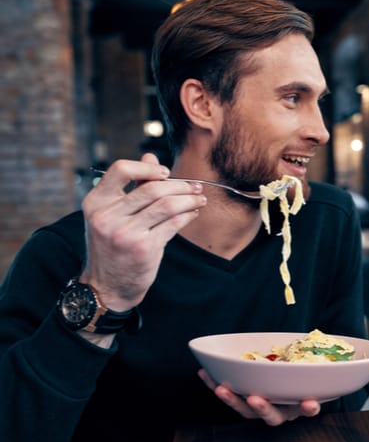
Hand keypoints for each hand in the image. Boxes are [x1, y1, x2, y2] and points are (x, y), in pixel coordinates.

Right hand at [80, 154, 206, 309]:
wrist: (106, 286)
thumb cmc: (112, 246)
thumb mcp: (112, 214)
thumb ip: (131, 186)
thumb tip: (150, 156)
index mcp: (96, 203)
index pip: (120, 169)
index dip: (147, 167)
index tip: (165, 172)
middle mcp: (107, 216)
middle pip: (152, 188)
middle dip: (180, 185)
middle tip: (195, 187)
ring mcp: (125, 233)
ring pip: (167, 205)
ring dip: (189, 200)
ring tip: (199, 199)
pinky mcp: (144, 248)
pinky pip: (174, 224)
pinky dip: (187, 215)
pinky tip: (193, 213)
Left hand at [198, 369, 320, 425]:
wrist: (284, 376)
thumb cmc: (299, 373)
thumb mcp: (308, 370)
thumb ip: (315, 364)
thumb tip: (333, 347)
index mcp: (299, 405)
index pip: (307, 409)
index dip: (308, 408)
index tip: (310, 403)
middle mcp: (280, 411)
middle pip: (271, 416)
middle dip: (262, 408)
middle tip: (255, 399)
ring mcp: (260, 408)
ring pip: (246, 410)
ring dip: (232, 400)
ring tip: (221, 389)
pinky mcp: (242, 401)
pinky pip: (229, 396)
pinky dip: (214, 384)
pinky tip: (203, 373)